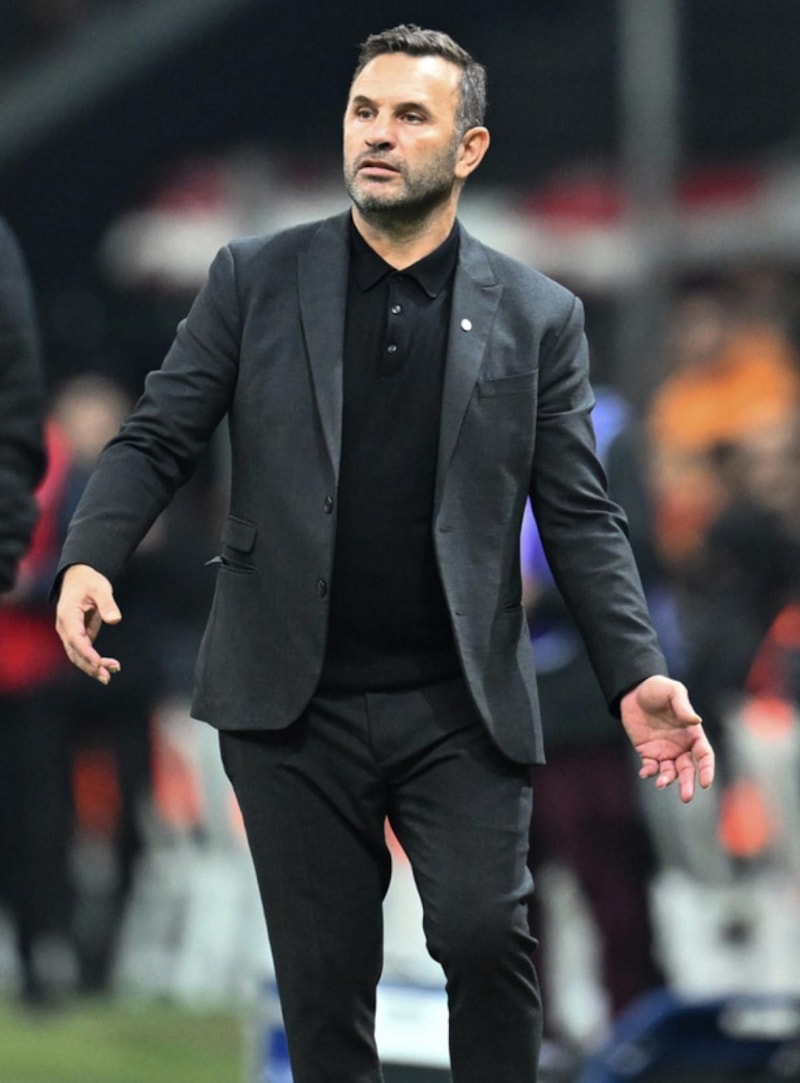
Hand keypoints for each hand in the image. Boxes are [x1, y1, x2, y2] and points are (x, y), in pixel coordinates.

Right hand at [55, 564, 121, 683]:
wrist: (78, 577)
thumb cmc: (88, 581)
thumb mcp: (100, 588)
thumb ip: (107, 603)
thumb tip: (115, 620)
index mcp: (67, 615)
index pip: (76, 639)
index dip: (87, 653)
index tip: (99, 663)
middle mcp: (65, 627)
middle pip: (74, 652)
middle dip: (89, 666)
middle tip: (107, 677)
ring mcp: (70, 632)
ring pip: (77, 655)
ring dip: (92, 667)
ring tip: (109, 675)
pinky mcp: (78, 635)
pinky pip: (83, 651)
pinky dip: (94, 660)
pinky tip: (108, 666)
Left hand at [620, 674, 714, 802]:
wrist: (633, 690)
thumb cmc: (658, 688)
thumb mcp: (673, 691)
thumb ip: (683, 706)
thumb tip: (695, 721)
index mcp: (693, 734)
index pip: (705, 755)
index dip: (707, 769)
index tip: (705, 782)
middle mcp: (681, 746)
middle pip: (688, 769)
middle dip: (688, 784)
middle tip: (686, 797)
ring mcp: (664, 750)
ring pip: (670, 772)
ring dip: (667, 780)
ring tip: (661, 783)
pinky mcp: (647, 752)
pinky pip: (650, 767)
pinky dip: (649, 772)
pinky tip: (645, 773)